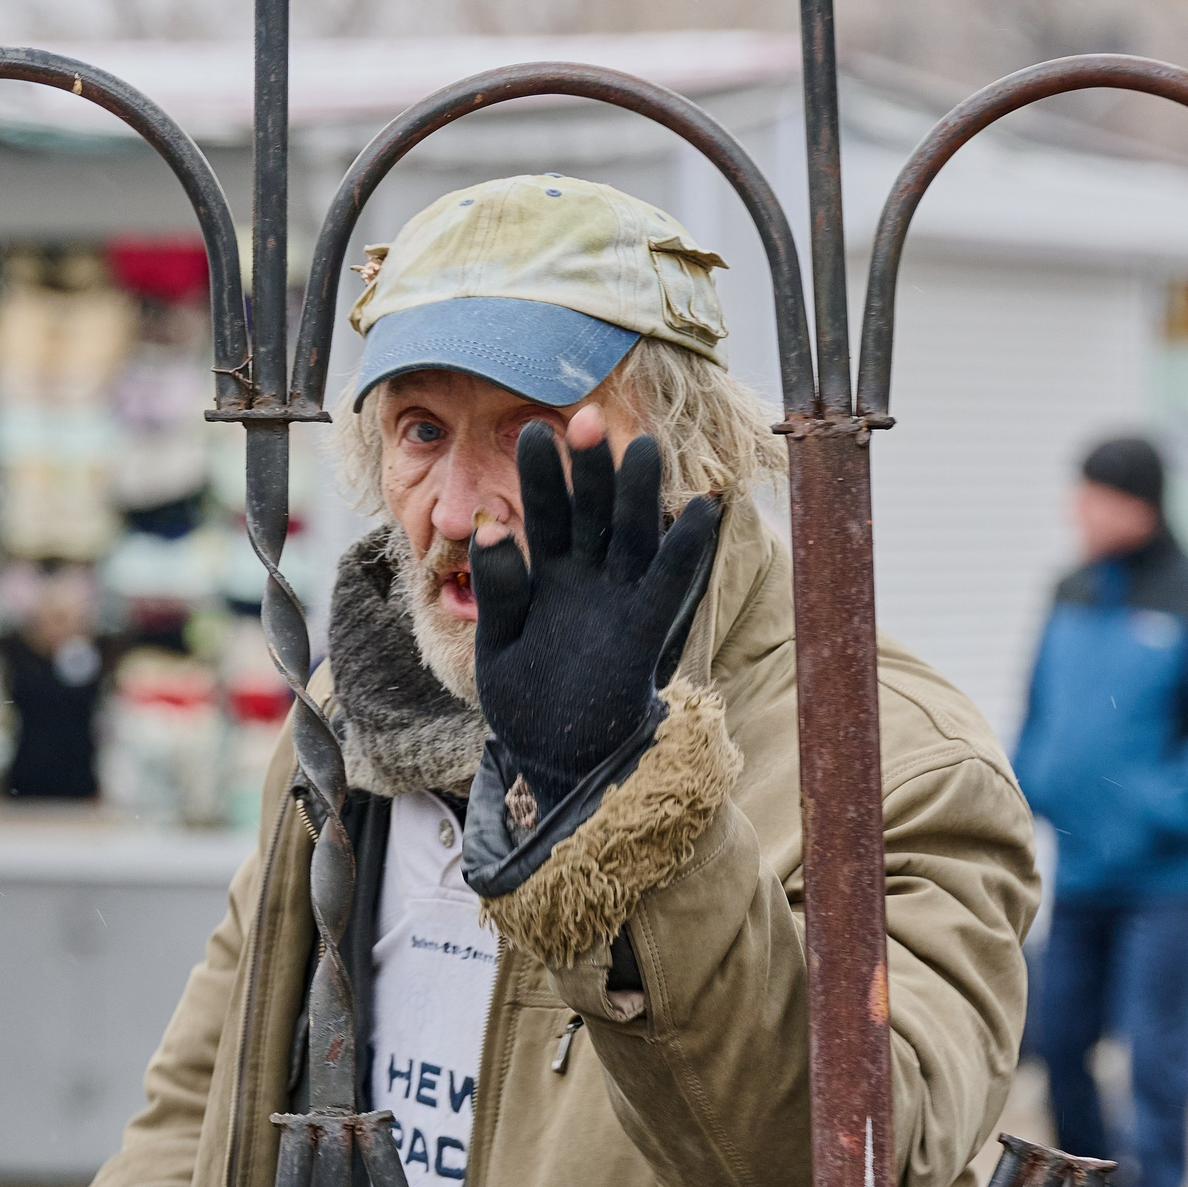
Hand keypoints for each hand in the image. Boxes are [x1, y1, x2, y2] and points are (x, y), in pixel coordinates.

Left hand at [468, 412, 719, 812]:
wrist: (561, 767)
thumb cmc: (529, 707)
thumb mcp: (498, 651)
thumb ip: (500, 593)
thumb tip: (489, 529)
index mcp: (545, 578)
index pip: (543, 515)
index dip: (541, 475)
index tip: (533, 429)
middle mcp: (586, 581)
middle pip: (592, 514)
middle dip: (591, 470)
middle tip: (588, 419)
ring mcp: (618, 604)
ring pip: (631, 539)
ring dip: (637, 496)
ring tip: (640, 446)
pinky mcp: (644, 635)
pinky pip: (666, 587)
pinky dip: (684, 551)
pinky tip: (698, 509)